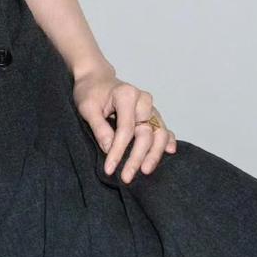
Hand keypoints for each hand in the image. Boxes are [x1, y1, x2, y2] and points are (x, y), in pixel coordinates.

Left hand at [72, 67, 176, 182]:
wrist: (96, 79)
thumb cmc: (90, 92)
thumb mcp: (87, 108)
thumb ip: (99, 127)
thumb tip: (109, 149)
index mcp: (127, 95)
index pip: (126, 129)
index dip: (118, 151)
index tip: (110, 168)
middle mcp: (143, 100)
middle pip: (145, 134)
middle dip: (136, 158)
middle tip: (127, 177)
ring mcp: (150, 107)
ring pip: (159, 133)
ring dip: (155, 154)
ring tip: (145, 171)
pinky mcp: (152, 114)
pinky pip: (163, 129)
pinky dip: (167, 140)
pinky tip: (169, 152)